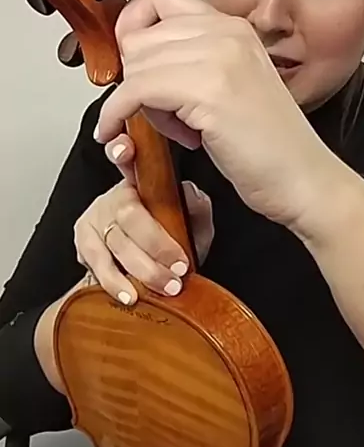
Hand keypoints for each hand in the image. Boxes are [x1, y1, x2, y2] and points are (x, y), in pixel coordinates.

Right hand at [74, 164, 213, 305]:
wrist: (146, 262)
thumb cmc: (168, 235)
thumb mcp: (191, 218)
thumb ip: (196, 208)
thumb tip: (192, 196)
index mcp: (139, 182)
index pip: (126, 158)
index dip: (120, 151)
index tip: (124, 151)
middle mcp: (113, 199)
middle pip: (128, 216)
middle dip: (156, 246)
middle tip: (179, 268)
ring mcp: (95, 222)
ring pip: (112, 245)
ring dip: (140, 270)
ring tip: (163, 286)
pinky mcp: (84, 246)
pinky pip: (95, 265)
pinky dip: (114, 282)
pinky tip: (129, 294)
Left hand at [94, 0, 324, 230]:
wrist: (303, 179)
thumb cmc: (268, 146)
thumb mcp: (229, 85)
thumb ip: (192, 62)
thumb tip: (137, 60)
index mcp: (232, 27)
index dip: (132, 29)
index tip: (135, 66)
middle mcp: (226, 32)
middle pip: (138, 35)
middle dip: (136, 76)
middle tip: (163, 112)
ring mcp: (219, 57)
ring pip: (135, 63)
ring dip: (136, 102)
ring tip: (173, 127)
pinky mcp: (208, 90)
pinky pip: (134, 91)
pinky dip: (117, 115)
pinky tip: (125, 135)